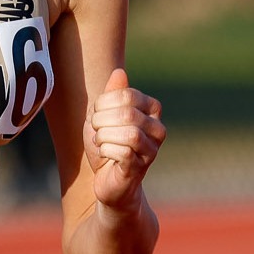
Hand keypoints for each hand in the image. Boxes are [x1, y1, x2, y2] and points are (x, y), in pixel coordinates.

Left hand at [83, 68, 164, 209]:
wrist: (107, 181)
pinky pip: (123, 153)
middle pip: (127, 113)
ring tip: (100, 142)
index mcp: (152, 110)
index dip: (104, 103)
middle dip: (102, 120)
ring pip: (128, 133)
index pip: (126, 94)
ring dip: (104, 136)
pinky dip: (106, 151)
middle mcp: (158, 129)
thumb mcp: (103, 115)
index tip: (96, 114)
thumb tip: (119, 72)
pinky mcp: (141, 168)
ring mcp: (152, 149)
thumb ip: (111, 94)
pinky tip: (104, 154)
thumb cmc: (107, 145)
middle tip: (96, 130)